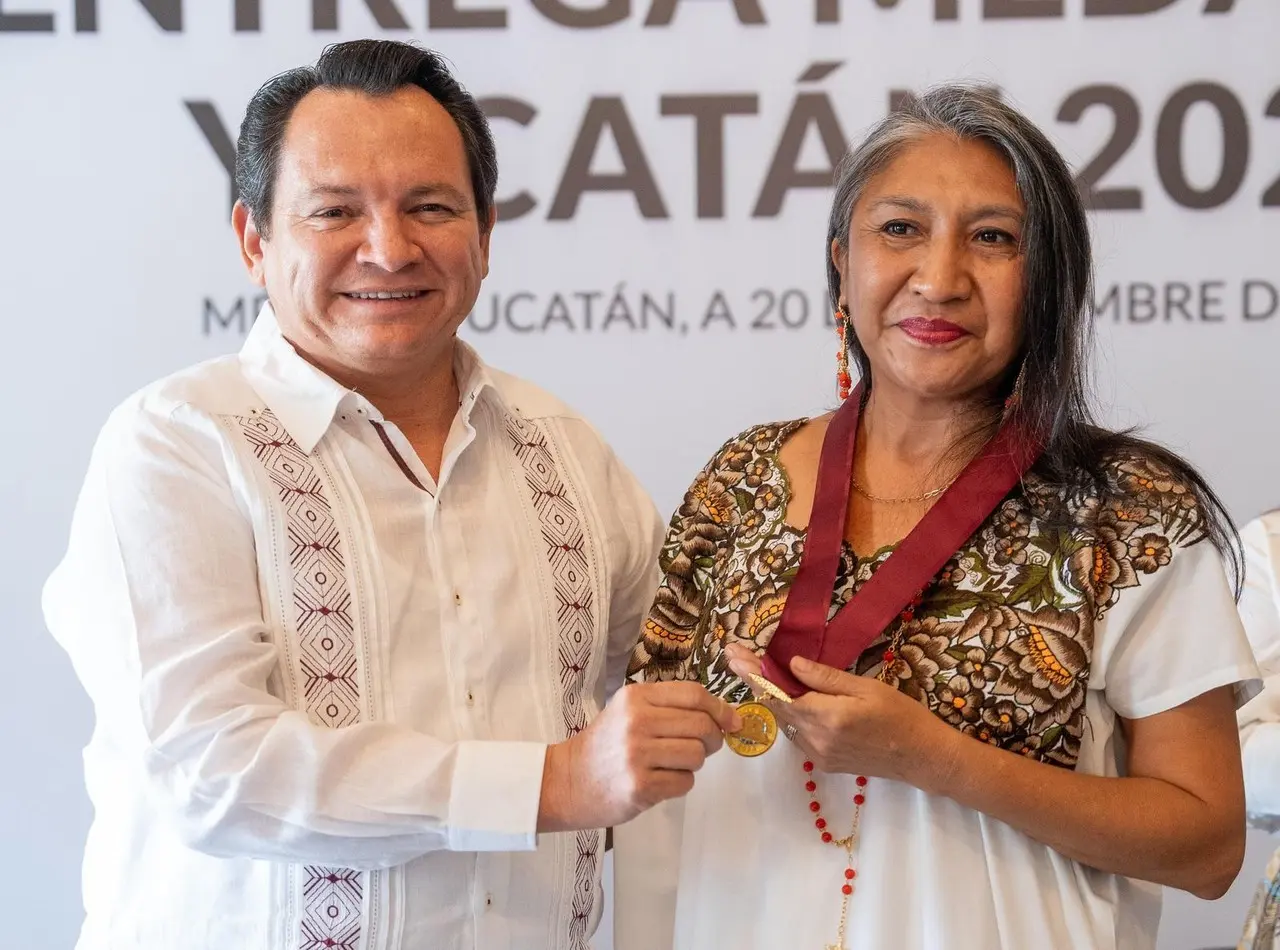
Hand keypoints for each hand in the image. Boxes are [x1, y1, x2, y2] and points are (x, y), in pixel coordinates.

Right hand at [538, 681, 741, 831]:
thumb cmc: (606, 745)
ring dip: (694, 763)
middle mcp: (637, 721)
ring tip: (672, 764)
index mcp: (636, 697)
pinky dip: (680, 783)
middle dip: (712, 739)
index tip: (732, 721)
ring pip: (697, 755)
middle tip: (703, 747)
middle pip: (702, 725)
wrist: (568, 781)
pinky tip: (660, 780)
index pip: (694, 695)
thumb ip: (669, 708)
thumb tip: (724, 717)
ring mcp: (637, 755)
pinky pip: (685, 782)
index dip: (720, 708)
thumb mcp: (629, 711)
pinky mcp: (640, 786)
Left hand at [724, 643, 953, 790]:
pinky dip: (790, 715)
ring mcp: (818, 756)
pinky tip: (786, 697)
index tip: (733, 655)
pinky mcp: (823, 764)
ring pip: (785, 722)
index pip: (777, 693)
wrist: (920, 756)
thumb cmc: (899, 714)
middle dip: (754, 681)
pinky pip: (798, 735)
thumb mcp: (865, 687)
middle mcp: (816, 740)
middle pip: (775, 707)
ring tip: (755, 671)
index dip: (752, 673)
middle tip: (735, 656)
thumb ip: (825, 678)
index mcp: (826, 717)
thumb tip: (791, 664)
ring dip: (771, 698)